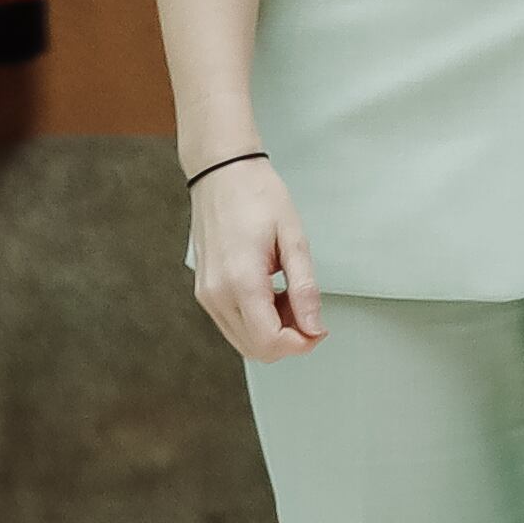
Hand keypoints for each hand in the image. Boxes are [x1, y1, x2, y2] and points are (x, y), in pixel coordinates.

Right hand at [188, 154, 326, 361]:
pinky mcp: (204, 291)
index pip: (270, 342)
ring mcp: (207, 294)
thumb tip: (313, 325)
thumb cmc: (255, 195)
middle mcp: (216, 294)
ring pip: (243, 342)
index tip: (318, 328)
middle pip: (256, 350)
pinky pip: (233, 324)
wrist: (221, 172)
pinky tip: (271, 294)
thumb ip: (304, 287)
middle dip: (288, 341)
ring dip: (273, 332)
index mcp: (240, 281)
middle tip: (308, 311)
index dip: (301, 344)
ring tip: (288, 296)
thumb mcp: (293, 238)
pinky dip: (257, 321)